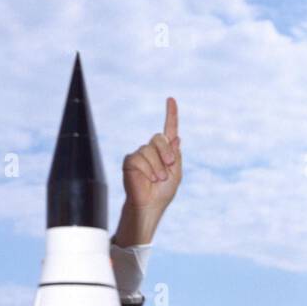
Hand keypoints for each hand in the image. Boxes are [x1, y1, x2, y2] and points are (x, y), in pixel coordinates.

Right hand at [113, 97, 180, 248]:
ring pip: (149, 149)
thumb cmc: (163, 192)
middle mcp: (152, 149)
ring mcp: (140, 154)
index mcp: (166, 151)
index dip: (171, 114)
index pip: (169, 129)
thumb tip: (176, 137)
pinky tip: (147, 179)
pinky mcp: (130, 161)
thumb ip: (176, 155)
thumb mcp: (176, 173)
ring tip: (157, 180)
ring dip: (157, 167)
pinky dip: (147, 170)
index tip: (171, 99)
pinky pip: (139, 158)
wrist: (150, 205)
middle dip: (166, 153)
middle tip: (168, 168)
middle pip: (159, 138)